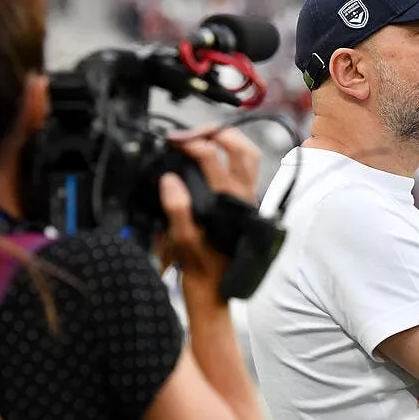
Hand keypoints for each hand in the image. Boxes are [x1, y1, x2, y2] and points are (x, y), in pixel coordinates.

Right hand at [155, 126, 260, 288]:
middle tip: (191, 133)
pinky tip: (212, 157)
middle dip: (216, 132)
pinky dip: (230, 155)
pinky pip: (245, 169)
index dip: (190, 142)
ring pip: (248, 157)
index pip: (212, 157)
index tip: (172, 142)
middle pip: (241, 148)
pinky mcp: (243, 203)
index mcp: (228, 201)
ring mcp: (247, 198)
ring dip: (229, 141)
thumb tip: (170, 179)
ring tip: (203, 138)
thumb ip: (177, 209)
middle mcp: (243, 196)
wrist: (215, 288)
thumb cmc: (200, 266)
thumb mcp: (182, 240)